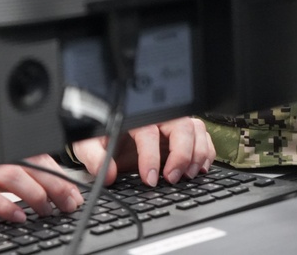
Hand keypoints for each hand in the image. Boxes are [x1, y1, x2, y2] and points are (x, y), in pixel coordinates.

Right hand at [0, 145, 84, 222]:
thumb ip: (0, 175)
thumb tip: (35, 189)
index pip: (31, 154)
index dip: (56, 173)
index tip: (72, 193)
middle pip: (26, 163)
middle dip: (54, 184)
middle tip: (68, 204)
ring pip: (10, 174)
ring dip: (34, 192)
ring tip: (46, 209)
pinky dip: (4, 204)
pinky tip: (16, 216)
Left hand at [71, 117, 214, 186]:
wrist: (107, 135)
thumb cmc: (101, 136)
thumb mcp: (89, 144)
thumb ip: (95, 158)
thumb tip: (106, 174)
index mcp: (134, 117)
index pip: (148, 133)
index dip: (151, 157)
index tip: (150, 178)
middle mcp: (157, 117)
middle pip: (181, 127)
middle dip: (181, 155)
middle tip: (172, 178)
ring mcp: (172, 123)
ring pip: (196, 130)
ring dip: (197, 154)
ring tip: (188, 175)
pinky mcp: (183, 132)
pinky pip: (203, 136)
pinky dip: (206, 152)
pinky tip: (199, 169)